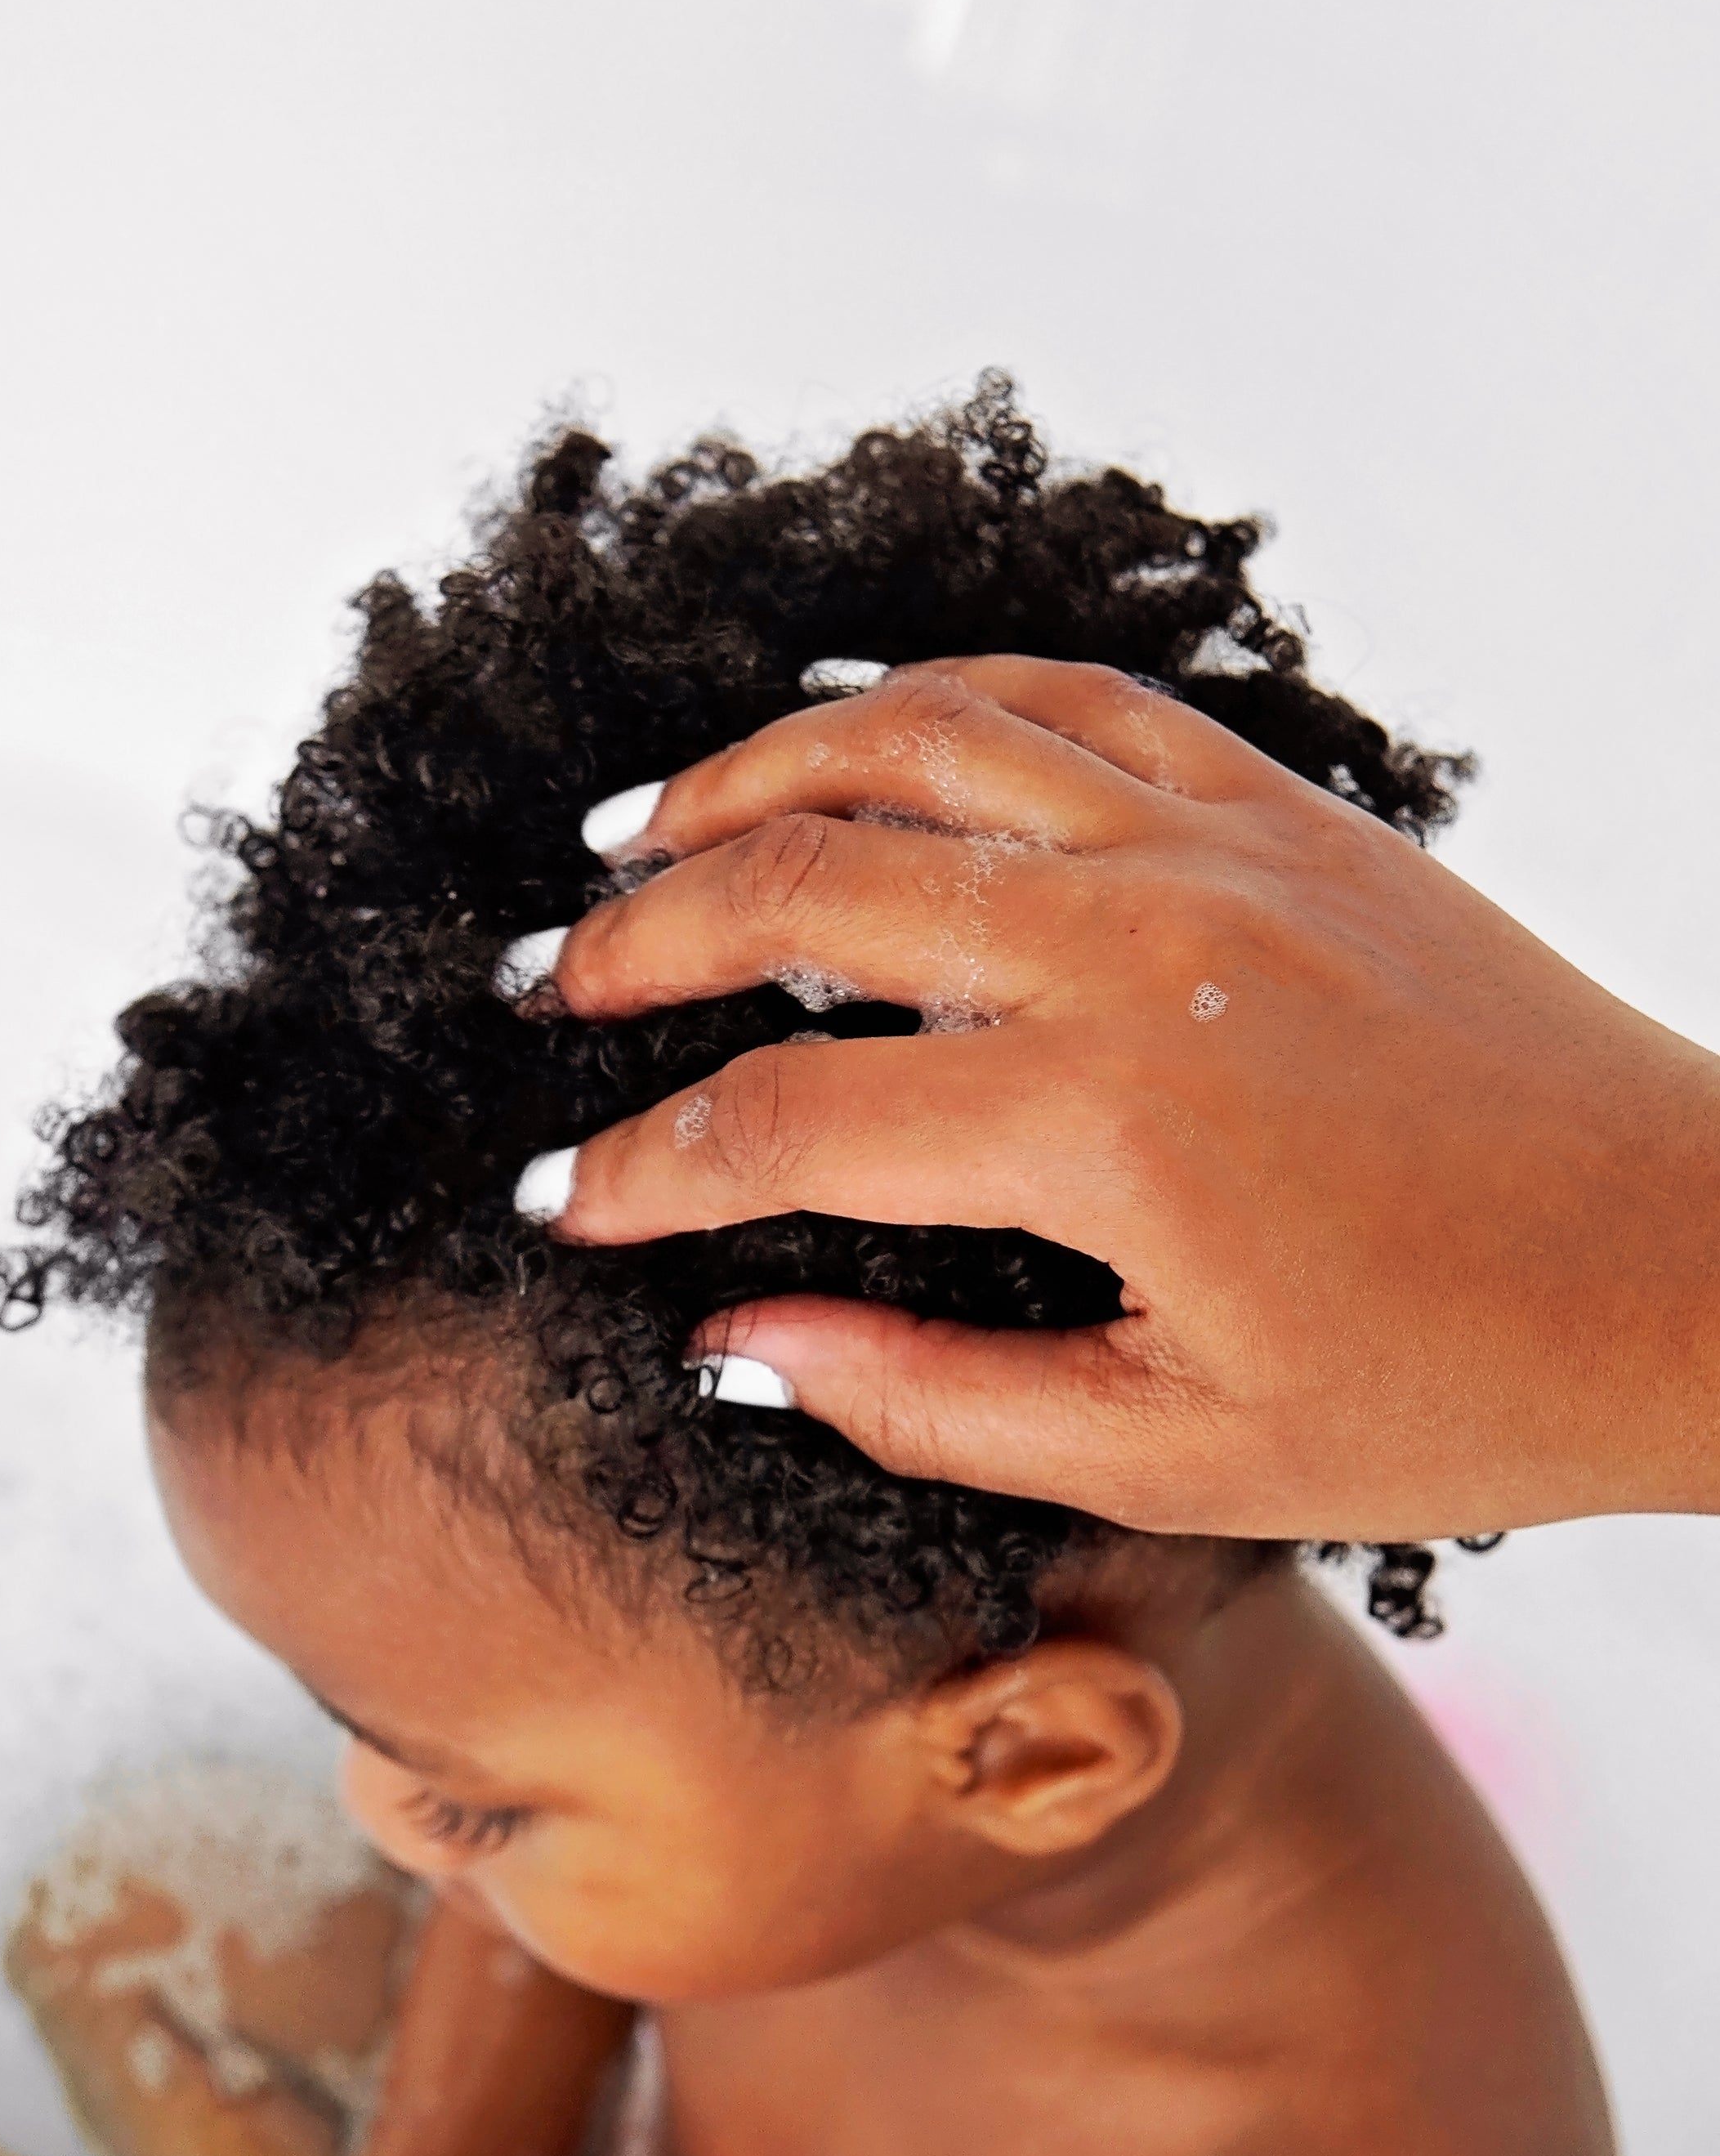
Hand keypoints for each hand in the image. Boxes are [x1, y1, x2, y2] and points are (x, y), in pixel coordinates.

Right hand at [529, 658, 1719, 1537]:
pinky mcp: (1278, 810)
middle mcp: (1137, 949)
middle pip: (801, 884)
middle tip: (548, 994)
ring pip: (912, 743)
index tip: (554, 1203)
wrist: (1684, 1264)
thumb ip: (925, 1402)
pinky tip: (841, 735)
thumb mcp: (1172, 1454)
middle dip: (638, 943)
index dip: (636, 1169)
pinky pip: (1060, 701)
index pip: (780, 1121)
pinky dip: (925, 702)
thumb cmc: (1450, 1389)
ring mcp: (1212, 850)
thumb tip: (733, 1348)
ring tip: (637, 839)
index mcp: (1100, 1130)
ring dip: (745, 780)